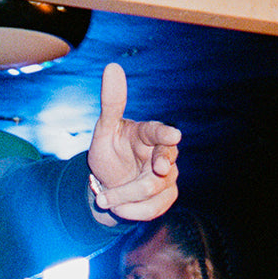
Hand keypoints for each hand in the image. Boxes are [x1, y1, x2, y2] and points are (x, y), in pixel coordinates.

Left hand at [87, 63, 180, 221]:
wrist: (107, 184)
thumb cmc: (109, 152)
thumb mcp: (104, 130)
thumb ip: (111, 103)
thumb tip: (112, 67)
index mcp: (148, 134)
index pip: (160, 132)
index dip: (165, 134)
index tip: (173, 134)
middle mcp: (163, 153)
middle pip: (164, 163)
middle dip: (153, 173)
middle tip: (151, 174)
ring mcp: (168, 176)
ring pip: (154, 190)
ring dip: (124, 197)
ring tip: (104, 198)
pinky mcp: (166, 197)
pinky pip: (154, 209)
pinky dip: (131, 211)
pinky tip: (117, 207)